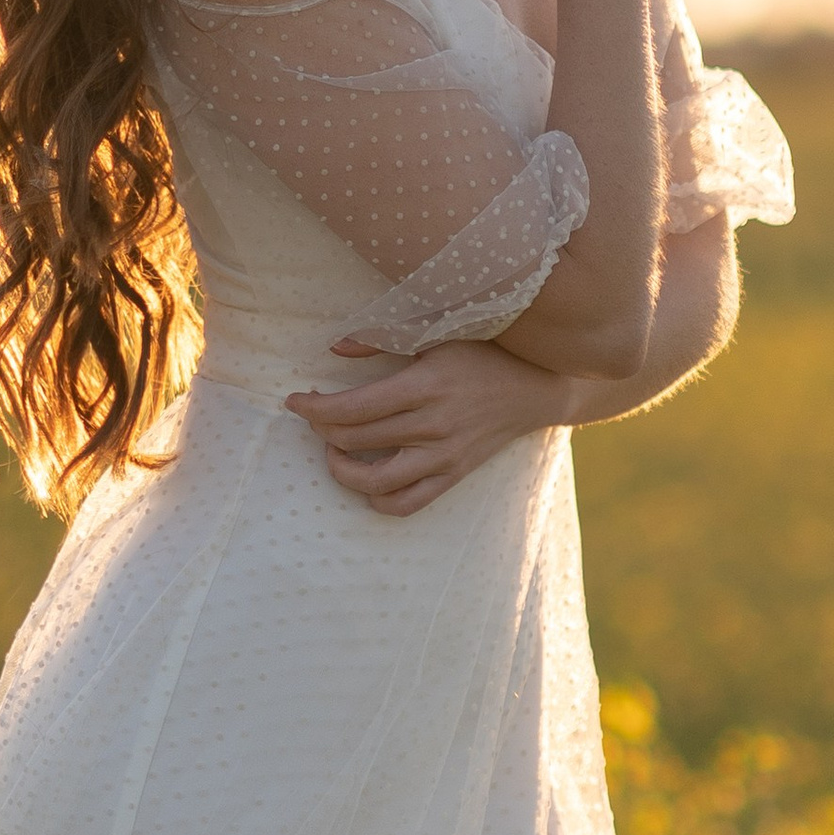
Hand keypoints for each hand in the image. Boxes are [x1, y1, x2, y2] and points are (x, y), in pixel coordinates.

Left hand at [286, 339, 571, 515]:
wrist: (539, 384)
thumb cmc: (485, 349)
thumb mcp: (437, 330)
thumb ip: (383, 337)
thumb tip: (334, 349)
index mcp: (425, 385)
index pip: (352, 408)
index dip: (313, 408)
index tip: (294, 400)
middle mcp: (433, 426)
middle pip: (355, 440)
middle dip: (320, 428)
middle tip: (312, 414)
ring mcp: (445, 456)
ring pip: (376, 481)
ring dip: (341, 469)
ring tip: (333, 449)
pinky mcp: (454, 475)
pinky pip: (407, 504)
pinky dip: (377, 499)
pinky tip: (366, 479)